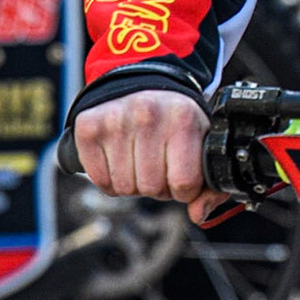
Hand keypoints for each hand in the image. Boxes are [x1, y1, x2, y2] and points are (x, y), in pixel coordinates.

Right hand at [73, 89, 228, 224]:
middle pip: (152, 188)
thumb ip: (211, 185)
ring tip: (141, 160)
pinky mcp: (89, 127)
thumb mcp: (203, 143)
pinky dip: (111, 180)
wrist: (146, 85)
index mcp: (183, 119)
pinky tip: (121, 160)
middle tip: (159, 165)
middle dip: (158, 186)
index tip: (182, 174)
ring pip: (125, 188)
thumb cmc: (178, 121)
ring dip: (134, 184)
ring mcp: (115, 120)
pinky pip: (100, 181)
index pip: (184, 183)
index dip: (184, 190)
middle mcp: (148, 115)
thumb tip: (199, 214)